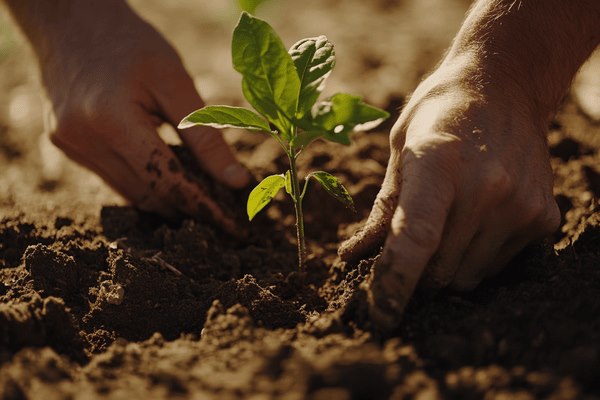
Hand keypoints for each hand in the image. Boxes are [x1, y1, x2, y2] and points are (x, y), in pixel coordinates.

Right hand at [23, 1, 249, 230]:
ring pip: (131, 193)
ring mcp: (71, 146)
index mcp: (111, 121)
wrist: (72, 19)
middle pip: (149, 194)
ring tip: (203, 201)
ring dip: (168, 200)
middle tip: (224, 215)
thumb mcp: (175, 81)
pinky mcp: (67, 145)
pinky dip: (145, 183)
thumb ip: (205, 136)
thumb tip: (236, 181)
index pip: (166, 181)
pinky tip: (169, 179)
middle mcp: (84, 140)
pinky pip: (114, 179)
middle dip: (189, 208)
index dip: (203, 206)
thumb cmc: (131, 43)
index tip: (231, 224)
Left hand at [339, 55, 559, 329]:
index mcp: (438, 162)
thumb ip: (383, 208)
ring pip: (467, 276)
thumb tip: (353, 257)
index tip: (378, 315)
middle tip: (409, 246)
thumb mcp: (400, 148)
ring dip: (445, 267)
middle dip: (415, 273)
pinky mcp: (542, 217)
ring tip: (447, 223)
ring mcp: (519, 205)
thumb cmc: (441, 113)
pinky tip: (476, 218)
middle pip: (438, 270)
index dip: (392, 283)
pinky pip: (497, 266)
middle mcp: (486, 187)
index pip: (414, 239)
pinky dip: (476, 257)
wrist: (507, 87)